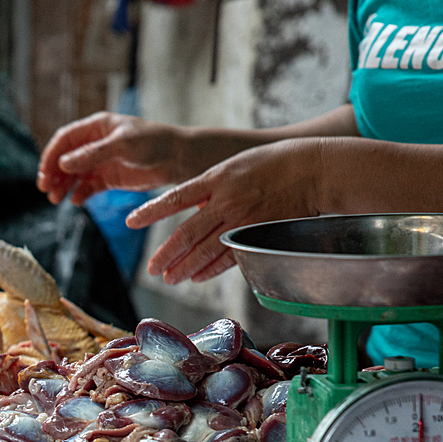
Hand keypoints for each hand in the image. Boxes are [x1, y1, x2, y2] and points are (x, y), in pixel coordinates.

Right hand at [36, 112, 185, 204]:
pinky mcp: (110, 178)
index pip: (64, 140)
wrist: (179, 159)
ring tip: (56, 199)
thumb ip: (92, 154)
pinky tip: (76, 201)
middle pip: (65, 158)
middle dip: (54, 173)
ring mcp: (102, 162)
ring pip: (74, 174)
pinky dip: (80, 194)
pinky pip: (88, 187)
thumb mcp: (122, 146)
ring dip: (63, 186)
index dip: (51, 155)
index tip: (45, 173)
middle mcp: (95, 144)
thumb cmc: (153, 143)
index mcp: (96, 127)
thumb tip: (63, 163)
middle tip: (47, 189)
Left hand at [130, 138, 324, 283]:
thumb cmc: (271, 163)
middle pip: (187, 234)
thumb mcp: (232, 166)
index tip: (130, 222)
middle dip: (166, 255)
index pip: (175, 198)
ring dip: (184, 268)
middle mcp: (226, 202)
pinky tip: (197, 276)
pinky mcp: (258, 234)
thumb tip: (186, 207)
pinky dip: (211, 269)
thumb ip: (208, 188)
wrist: (312, 169)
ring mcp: (243, 220)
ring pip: (206, 251)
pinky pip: (230, 257)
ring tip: (169, 278)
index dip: (150, 212)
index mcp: (216, 179)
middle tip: (152, 270)